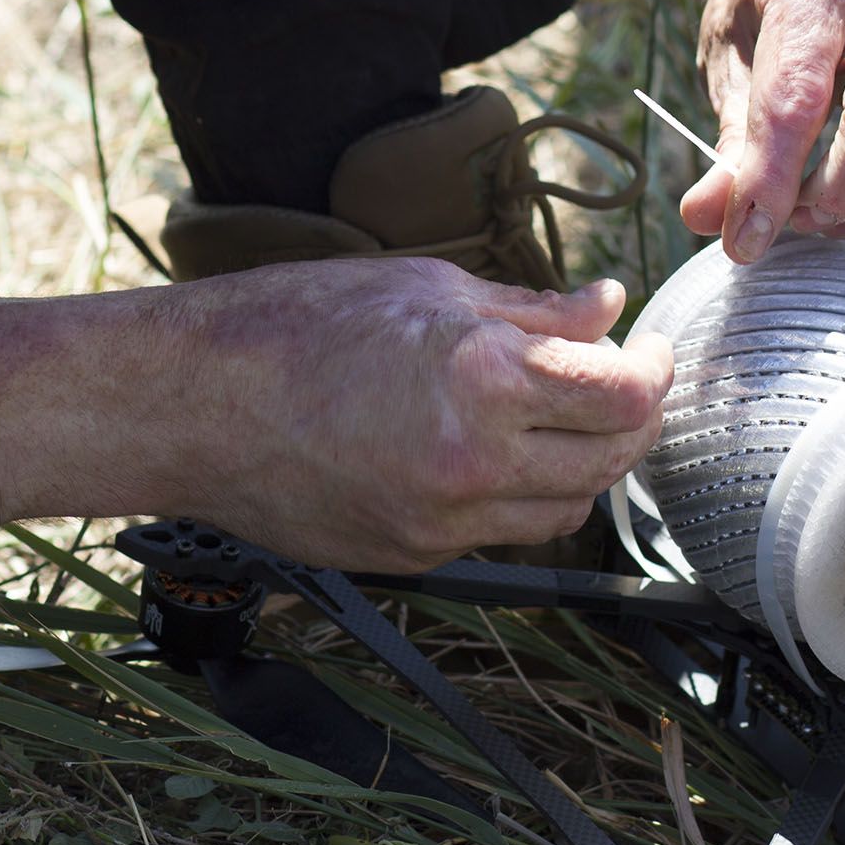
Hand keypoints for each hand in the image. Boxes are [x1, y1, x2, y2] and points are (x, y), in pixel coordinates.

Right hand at [162, 259, 671, 573]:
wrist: (191, 404)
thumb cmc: (291, 324)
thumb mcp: (422, 288)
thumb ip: (529, 312)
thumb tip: (606, 310)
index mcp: (483, 377)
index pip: (624, 395)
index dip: (653, 373)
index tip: (645, 353)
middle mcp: (472, 462)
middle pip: (610, 463)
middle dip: (630, 421)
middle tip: (617, 383)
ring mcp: (441, 522)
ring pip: (563, 512)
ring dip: (582, 468)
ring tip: (556, 421)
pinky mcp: (411, 556)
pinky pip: (497, 533)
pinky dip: (513, 495)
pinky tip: (484, 452)